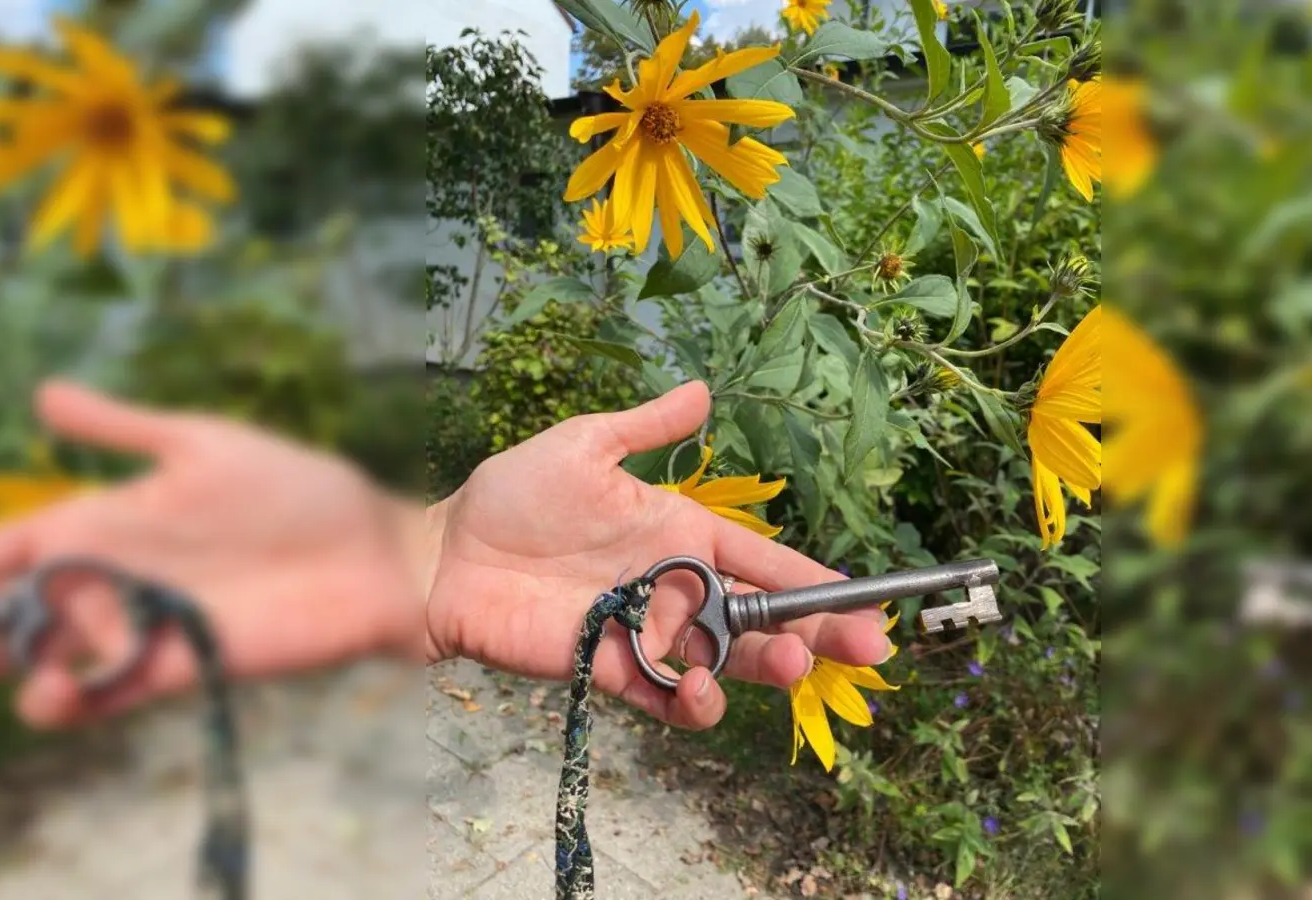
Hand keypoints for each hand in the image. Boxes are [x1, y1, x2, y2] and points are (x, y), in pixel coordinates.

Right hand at [0, 381, 421, 727]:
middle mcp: (115, 579)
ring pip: (43, 659)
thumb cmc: (306, 490)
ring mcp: (143, 627)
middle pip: (11, 610)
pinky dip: (67, 700)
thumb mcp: (206, 446)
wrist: (381, 555)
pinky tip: (51, 690)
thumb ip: (125, 429)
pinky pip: (105, 695)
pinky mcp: (179, 669)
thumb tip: (44, 393)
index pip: (10, 545)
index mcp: (110, 520)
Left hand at [425, 381, 891, 730]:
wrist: (443, 555)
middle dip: (816, 635)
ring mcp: (645, 633)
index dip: (813, 582)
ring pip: (726, 662)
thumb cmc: (509, 496)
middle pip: (760, 619)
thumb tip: (705, 390)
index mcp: (679, 532)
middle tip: (865, 649)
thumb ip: (646, 427)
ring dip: (765, 668)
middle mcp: (674, 586)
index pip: (762, 561)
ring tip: (787, 663)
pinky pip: (664, 697)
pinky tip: (705, 692)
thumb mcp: (582, 446)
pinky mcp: (609, 670)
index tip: (868, 601)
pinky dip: (693, 702)